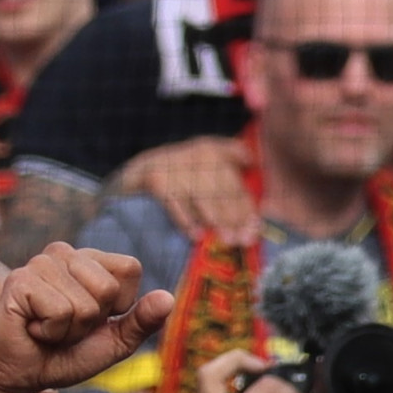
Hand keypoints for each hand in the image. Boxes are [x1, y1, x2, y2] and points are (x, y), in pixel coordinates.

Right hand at [0, 247, 169, 392]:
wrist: (23, 374)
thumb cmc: (67, 354)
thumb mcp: (116, 342)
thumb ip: (143, 321)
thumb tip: (168, 298)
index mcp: (91, 261)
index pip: (130, 267)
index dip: (120, 303)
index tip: (95, 318)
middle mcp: (65, 254)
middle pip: (108, 288)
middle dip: (93, 320)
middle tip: (67, 327)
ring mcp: (40, 265)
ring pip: (86, 304)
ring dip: (70, 329)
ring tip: (48, 328)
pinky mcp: (20, 282)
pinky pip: (60, 312)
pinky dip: (51, 331)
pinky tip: (34, 328)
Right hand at [125, 135, 254, 244]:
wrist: (138, 170)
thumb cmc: (183, 175)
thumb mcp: (208, 164)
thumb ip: (234, 171)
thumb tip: (254, 193)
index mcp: (215, 151)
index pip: (237, 186)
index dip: (248, 211)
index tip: (254, 232)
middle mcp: (199, 154)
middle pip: (223, 192)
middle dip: (235, 219)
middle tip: (242, 241)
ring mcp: (176, 165)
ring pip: (203, 197)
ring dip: (217, 221)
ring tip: (227, 241)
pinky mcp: (156, 177)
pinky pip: (175, 202)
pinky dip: (186, 220)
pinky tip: (196, 235)